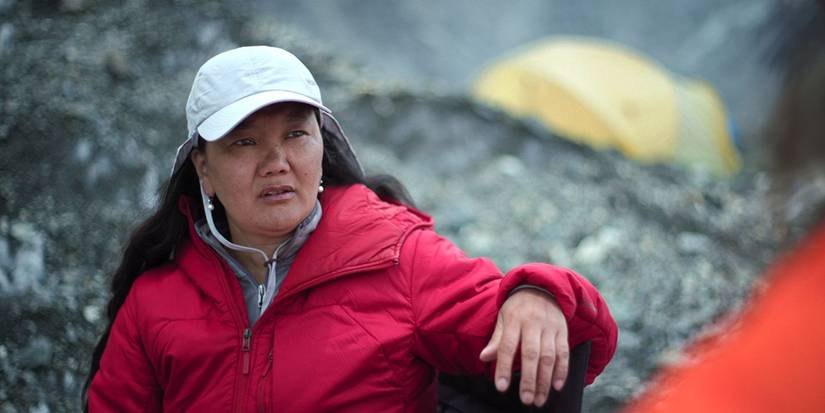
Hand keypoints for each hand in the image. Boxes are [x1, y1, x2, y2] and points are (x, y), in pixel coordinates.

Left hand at [479, 288, 568, 406]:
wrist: (541, 287)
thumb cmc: (518, 308)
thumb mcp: (503, 318)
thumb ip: (496, 339)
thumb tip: (484, 358)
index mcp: (514, 319)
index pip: (507, 346)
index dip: (504, 367)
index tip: (501, 387)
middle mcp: (533, 322)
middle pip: (531, 354)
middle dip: (529, 379)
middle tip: (525, 399)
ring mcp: (550, 327)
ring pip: (549, 356)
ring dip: (545, 380)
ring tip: (539, 399)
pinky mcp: (562, 331)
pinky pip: (564, 353)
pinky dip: (562, 370)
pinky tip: (557, 386)